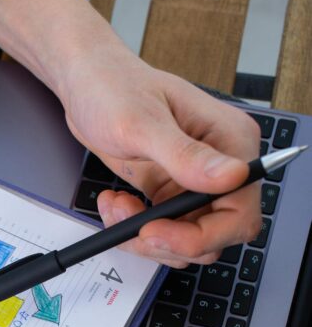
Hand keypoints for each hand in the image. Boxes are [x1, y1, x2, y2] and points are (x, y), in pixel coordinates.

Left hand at [0, 0, 261, 266]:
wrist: (86, 84)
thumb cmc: (113, 88)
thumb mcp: (143, 123)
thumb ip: (186, 155)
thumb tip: (233, 177)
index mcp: (231, 141)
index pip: (239, 213)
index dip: (201, 236)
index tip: (155, 232)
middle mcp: (221, 165)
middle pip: (215, 236)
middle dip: (170, 241)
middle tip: (132, 227)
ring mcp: (197, 182)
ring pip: (187, 242)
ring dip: (146, 238)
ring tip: (116, 207)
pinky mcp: (172, 193)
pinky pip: (165, 233)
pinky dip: (135, 231)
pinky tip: (116, 205)